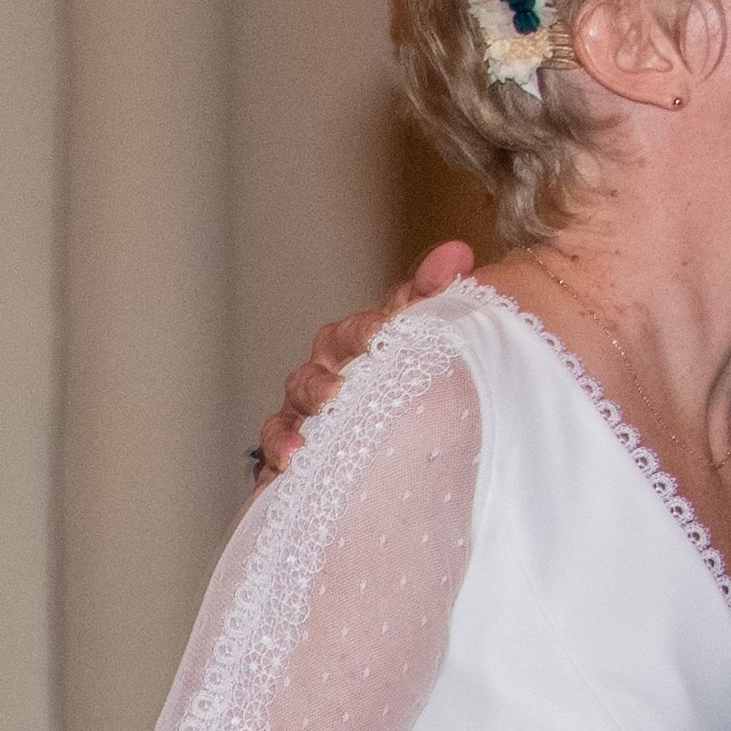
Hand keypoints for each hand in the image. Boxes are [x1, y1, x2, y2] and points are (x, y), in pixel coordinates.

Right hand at [254, 238, 475, 473]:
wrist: (437, 437)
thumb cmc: (425, 376)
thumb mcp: (437, 334)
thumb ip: (441, 293)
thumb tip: (455, 252)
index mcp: (354, 350)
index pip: (351, 335)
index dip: (364, 332)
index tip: (384, 337)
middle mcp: (325, 383)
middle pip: (309, 378)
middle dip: (320, 387)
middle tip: (340, 395)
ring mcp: (308, 423)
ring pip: (285, 420)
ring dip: (287, 432)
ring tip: (298, 449)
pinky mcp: (299, 464)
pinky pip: (276, 463)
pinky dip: (274, 468)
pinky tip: (281, 478)